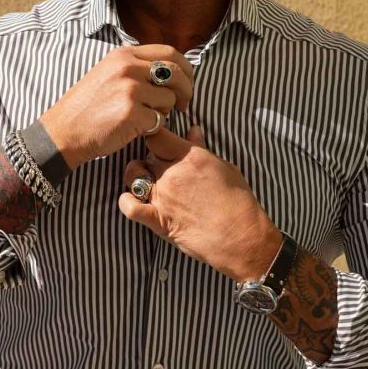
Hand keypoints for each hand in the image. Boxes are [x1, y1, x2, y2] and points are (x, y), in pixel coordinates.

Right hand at [40, 44, 193, 169]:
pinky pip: (159, 120)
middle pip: (176, 73)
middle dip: (186, 90)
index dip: (185, 68)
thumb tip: (171, 70)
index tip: (187, 81)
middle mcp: (128, 67)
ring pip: (169, 99)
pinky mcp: (131, 113)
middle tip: (183, 104)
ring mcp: (129, 89)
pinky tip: (136, 128)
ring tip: (145, 118)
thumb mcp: (108, 73)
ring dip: (164, 112)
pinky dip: (153, 127)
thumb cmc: (88, 106)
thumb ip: (136, 67)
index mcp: (124, 55)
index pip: (169, 52)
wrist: (64, 130)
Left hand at [118, 124, 282, 281]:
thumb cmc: (238, 203)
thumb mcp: (224, 167)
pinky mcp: (157, 220)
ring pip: (133, 175)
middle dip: (151, 156)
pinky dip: (126, 202)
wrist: (240, 237)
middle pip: (146, 154)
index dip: (154, 135)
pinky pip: (129, 207)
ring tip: (145, 179)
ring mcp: (162, 197)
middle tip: (160, 164)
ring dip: (135, 174)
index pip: (156, 135)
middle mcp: (172, 174)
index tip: (158, 138)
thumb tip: (193, 131)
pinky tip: (133, 200)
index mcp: (189, 157)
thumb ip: (202, 148)